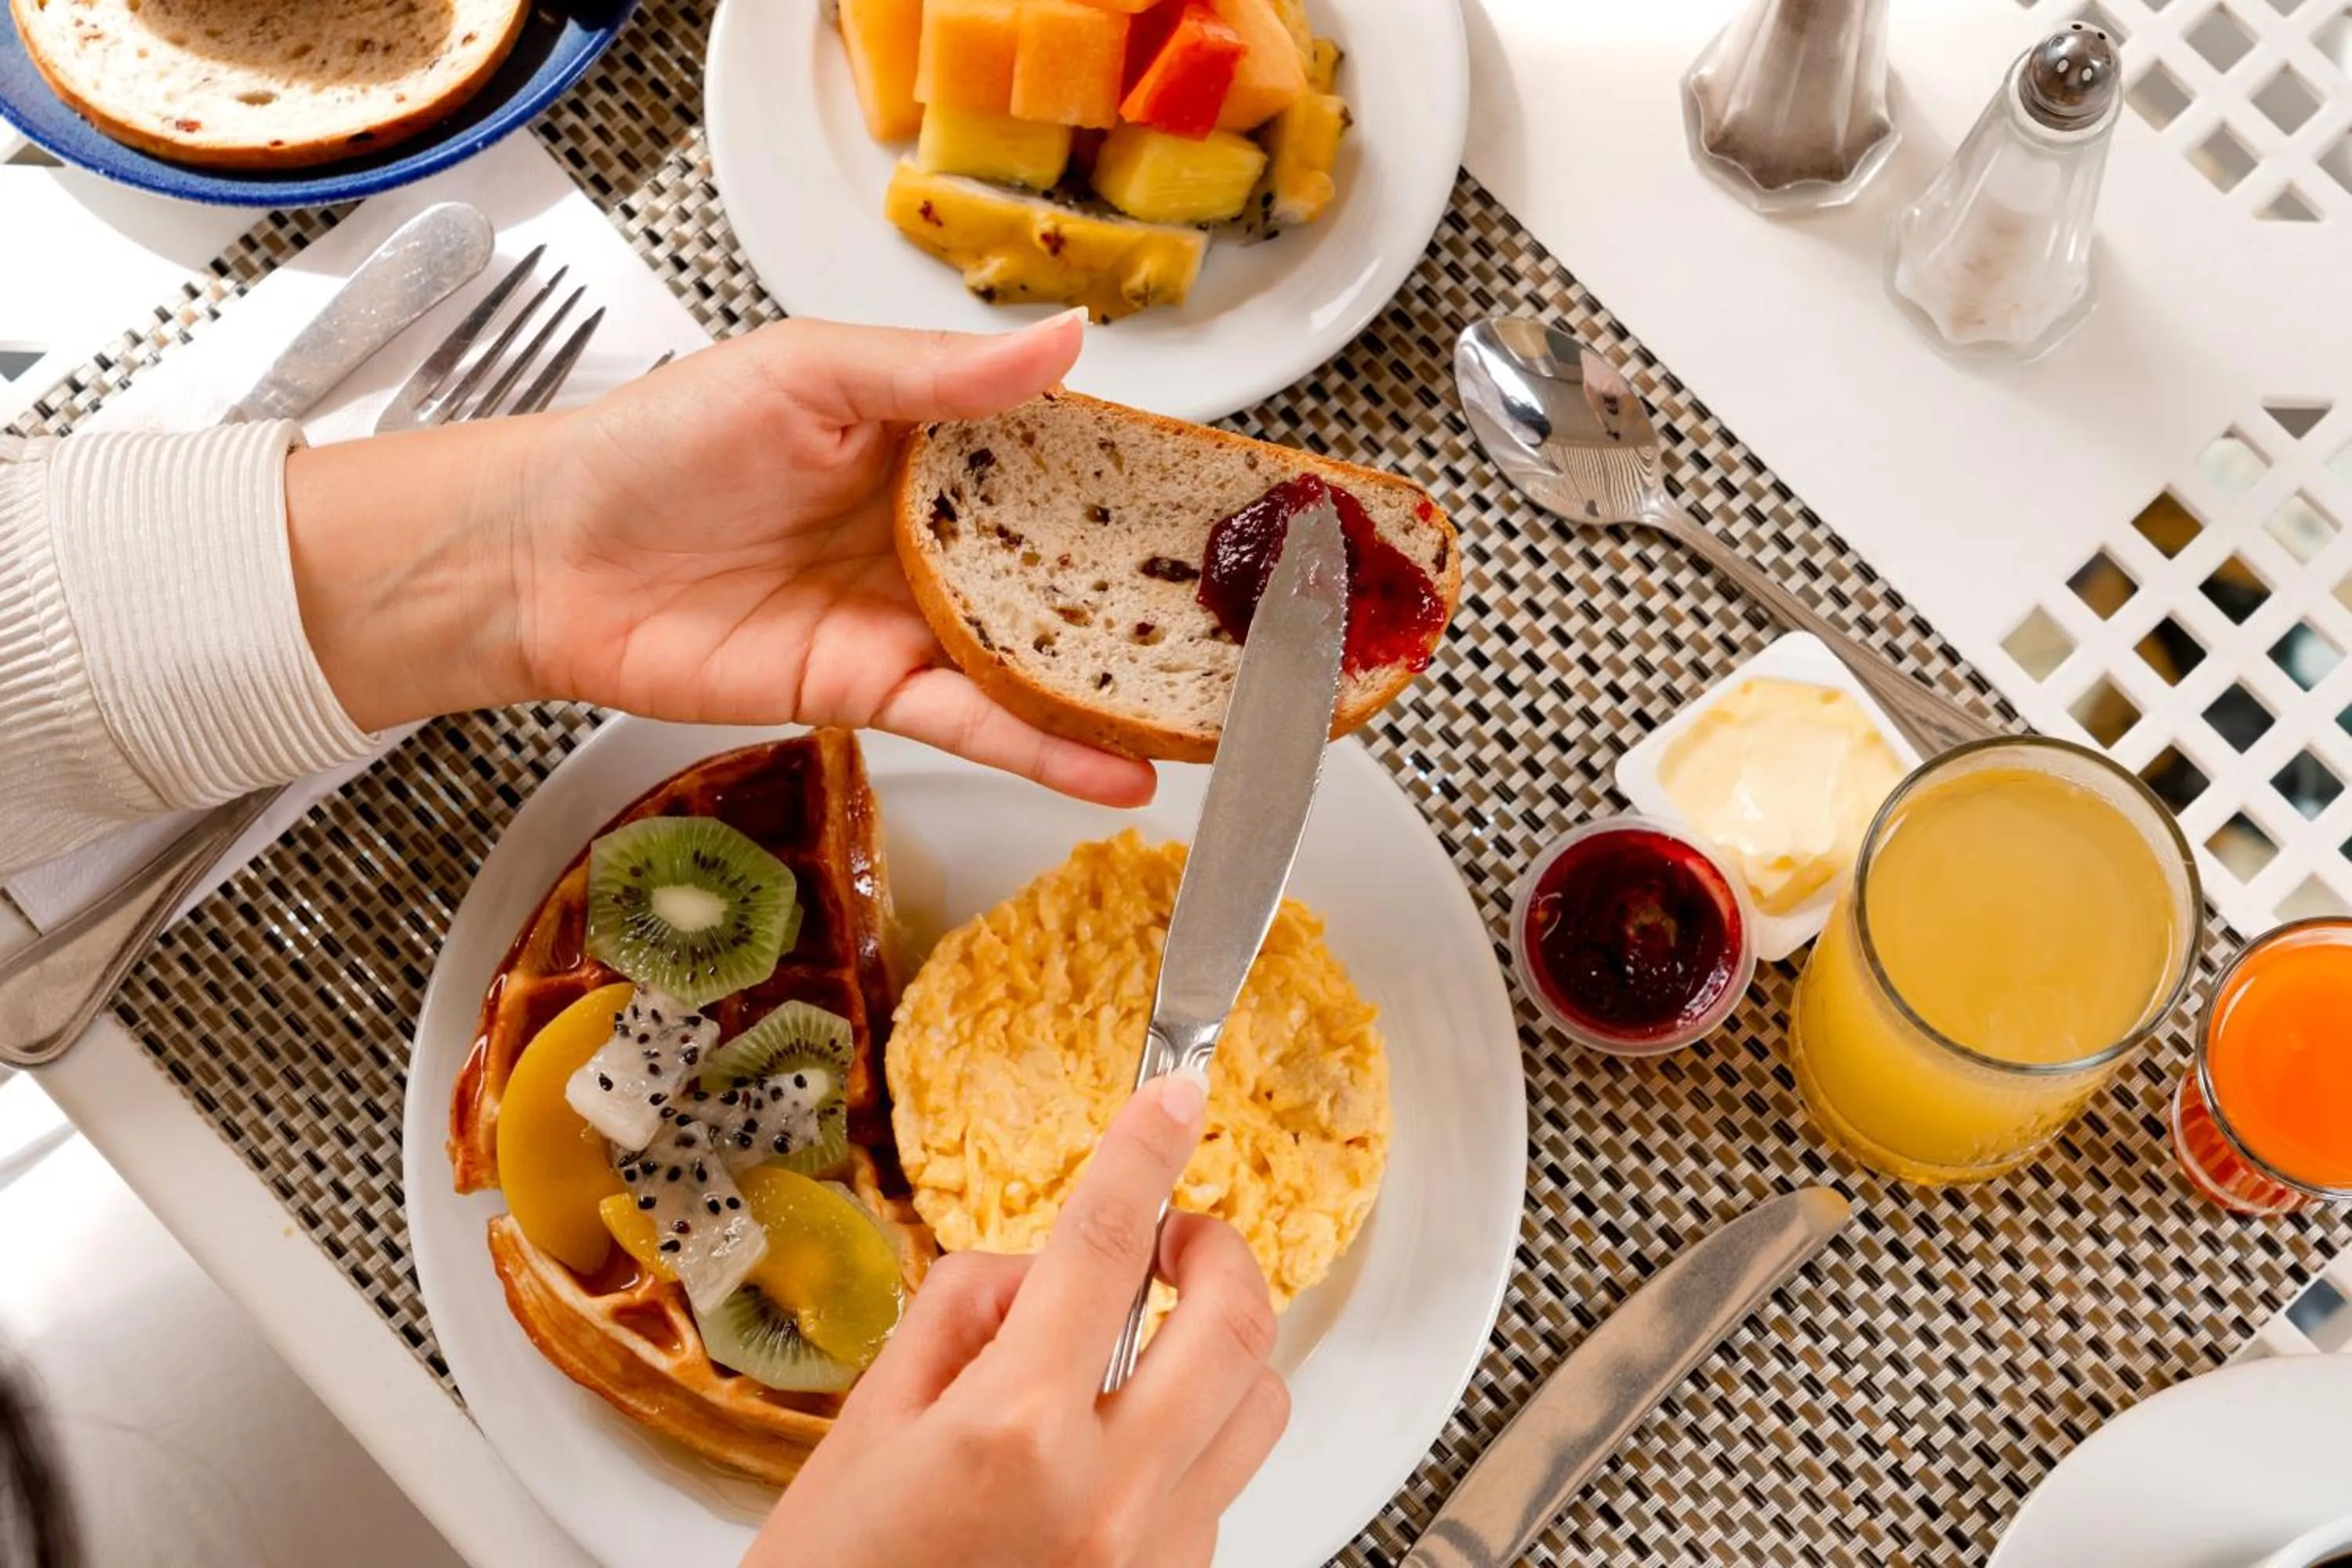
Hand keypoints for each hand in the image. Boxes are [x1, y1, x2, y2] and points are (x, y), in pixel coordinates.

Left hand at [284, 313, 1153, 806]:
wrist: (551, 557)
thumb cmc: (661, 442)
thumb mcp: (810, 372)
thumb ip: (938, 374)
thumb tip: (1068, 343)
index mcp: (932, 439)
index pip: (1064, 458)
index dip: (1146, 482)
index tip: (1236, 504)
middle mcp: (936, 532)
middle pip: (1069, 570)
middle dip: (1159, 602)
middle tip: (1264, 630)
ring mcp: (911, 617)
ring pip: (1039, 658)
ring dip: (1124, 691)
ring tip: (1223, 721)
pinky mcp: (873, 692)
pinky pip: (976, 721)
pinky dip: (1047, 749)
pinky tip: (1119, 769)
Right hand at [746, 1072, 1290, 1567]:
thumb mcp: (862, 1434)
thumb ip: (960, 1321)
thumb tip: (1039, 1271)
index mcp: (1015, 1434)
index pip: (1104, 1245)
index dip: (1146, 1147)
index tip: (1177, 1092)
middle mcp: (1109, 1495)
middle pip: (1235, 1320)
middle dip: (1217, 1248)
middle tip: (1175, 1234)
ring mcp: (1156, 1556)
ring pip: (1258, 1403)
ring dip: (1220, 1348)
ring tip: (1150, 1348)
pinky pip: (1224, 1485)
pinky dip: (1191, 1440)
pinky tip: (1117, 1452)